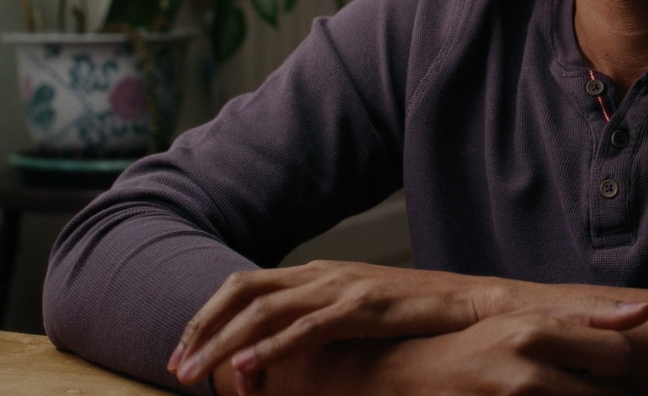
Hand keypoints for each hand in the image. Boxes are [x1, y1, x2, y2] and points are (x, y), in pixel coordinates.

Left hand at [169, 261, 497, 386]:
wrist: (471, 304)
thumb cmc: (417, 313)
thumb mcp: (359, 310)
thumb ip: (321, 318)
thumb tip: (280, 347)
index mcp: (318, 272)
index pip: (245, 285)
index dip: (207, 316)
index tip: (182, 351)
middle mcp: (323, 273)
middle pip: (243, 292)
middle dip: (202, 329)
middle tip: (175, 368)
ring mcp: (343, 287)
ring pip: (265, 309)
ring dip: (224, 343)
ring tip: (195, 375)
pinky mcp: (365, 307)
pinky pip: (307, 328)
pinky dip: (272, 347)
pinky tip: (249, 368)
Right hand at [371, 300, 647, 395]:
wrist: (404, 381)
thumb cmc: (472, 353)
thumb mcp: (523, 322)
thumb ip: (584, 317)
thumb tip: (645, 311)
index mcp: (534, 332)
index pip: (616, 355)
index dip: (610, 368)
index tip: (589, 370)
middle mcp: (526, 372)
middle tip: (568, 390)